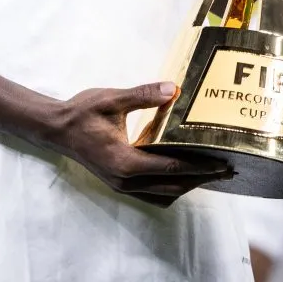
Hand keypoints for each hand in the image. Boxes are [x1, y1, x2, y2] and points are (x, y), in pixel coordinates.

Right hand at [50, 82, 230, 206]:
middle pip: (172, 186)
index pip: (172, 167)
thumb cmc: (82, 112)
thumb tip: (173, 89)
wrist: (56, 129)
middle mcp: (126, 181)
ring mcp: (122, 186)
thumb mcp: (112, 99)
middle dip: (201, 179)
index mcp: (126, 161)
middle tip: (226, 170)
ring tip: (208, 174)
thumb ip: (143, 95)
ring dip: (187, 185)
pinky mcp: (119, 183)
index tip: (222, 163)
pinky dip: (171, 186)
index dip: (200, 166)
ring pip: (163, 193)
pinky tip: (180, 174)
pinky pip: (152, 193)